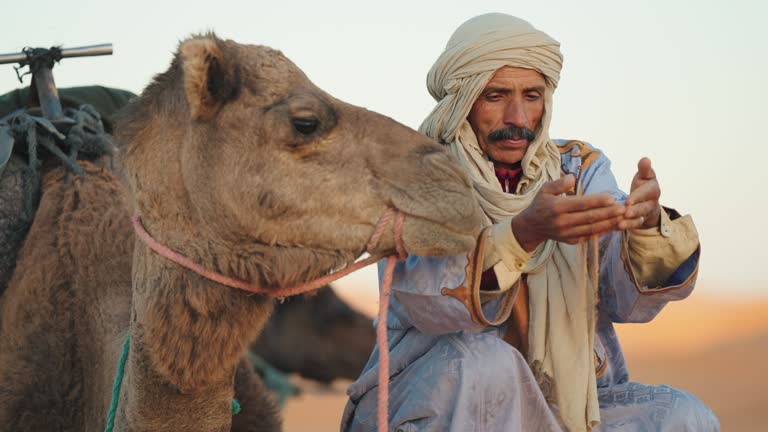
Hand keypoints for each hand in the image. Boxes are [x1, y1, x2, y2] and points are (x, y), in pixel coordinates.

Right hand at [511, 175, 625, 251]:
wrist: (532, 226)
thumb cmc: (541, 204)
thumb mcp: (544, 189)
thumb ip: (559, 184)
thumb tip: (572, 178)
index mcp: (556, 207)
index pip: (581, 204)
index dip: (597, 201)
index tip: (612, 198)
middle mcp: (562, 222)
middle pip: (590, 217)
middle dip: (608, 213)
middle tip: (624, 208)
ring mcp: (567, 233)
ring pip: (592, 228)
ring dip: (609, 223)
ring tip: (623, 217)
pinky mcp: (571, 241)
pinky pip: (590, 236)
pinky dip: (603, 231)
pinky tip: (614, 225)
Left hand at [621, 157, 660, 229]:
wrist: (645, 202)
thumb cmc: (642, 186)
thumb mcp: (643, 176)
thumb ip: (644, 169)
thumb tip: (645, 159)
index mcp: (653, 189)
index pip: (648, 192)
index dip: (638, 196)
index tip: (628, 201)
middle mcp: (651, 202)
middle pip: (644, 207)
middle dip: (635, 210)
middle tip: (625, 212)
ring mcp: (646, 214)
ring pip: (639, 218)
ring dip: (630, 221)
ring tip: (620, 223)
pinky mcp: (639, 222)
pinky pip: (634, 225)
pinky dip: (626, 226)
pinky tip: (616, 227)